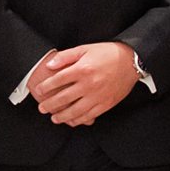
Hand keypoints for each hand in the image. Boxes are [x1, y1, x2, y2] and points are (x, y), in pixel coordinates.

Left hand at [27, 40, 141, 127]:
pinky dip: (79, 120)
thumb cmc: (107, 53)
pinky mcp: (106, 104)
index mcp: (83, 69)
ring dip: (62, 116)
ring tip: (54, 118)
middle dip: (50, 105)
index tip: (38, 90)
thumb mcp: (85, 49)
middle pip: (64, 98)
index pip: (58, 80)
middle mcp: (89, 84)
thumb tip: (49, 64)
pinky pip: (89, 115)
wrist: (131, 61)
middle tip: (42, 108)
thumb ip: (66, 56)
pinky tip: (72, 121)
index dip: (46, 87)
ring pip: (75, 111)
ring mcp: (98, 96)